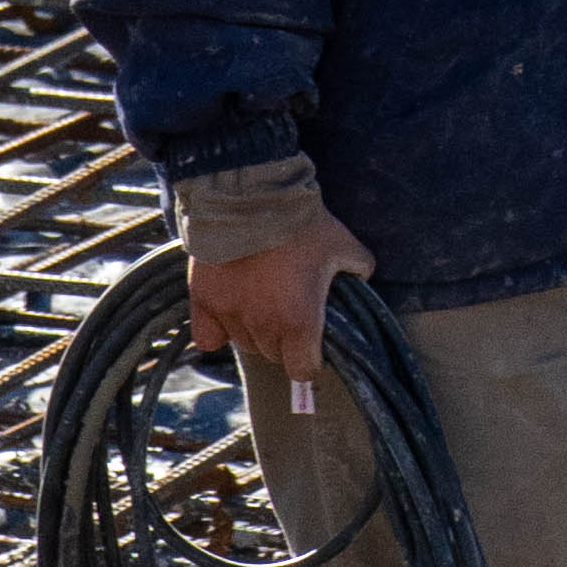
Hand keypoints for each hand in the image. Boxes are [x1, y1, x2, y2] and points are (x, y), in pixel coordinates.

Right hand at [188, 198, 373, 407]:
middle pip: (274, 355)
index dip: (310, 358)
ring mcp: (231, 315)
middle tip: (289, 309)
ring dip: (255, 331)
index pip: (303, 370)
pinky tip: (229, 313)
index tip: (312, 342)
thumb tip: (361, 277)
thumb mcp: (344, 244)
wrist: (252, 196)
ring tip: (261, 301)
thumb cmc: (302, 224)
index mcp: (299, 323)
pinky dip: (218, 332)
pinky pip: (208, 338)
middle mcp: (264, 327)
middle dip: (284, 340)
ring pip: (245, 343)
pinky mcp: (204, 301)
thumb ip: (359, 268)